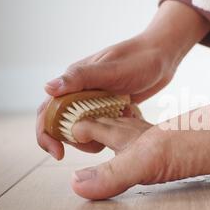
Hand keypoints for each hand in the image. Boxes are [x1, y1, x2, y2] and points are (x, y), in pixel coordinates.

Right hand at [36, 0, 209, 159]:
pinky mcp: (110, 107)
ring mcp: (95, 100)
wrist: (163, 57)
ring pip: (81, 129)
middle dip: (71, 141)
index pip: (47, 112)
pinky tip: (124, 126)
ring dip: (91, 138)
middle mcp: (80, 92)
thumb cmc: (138, 58)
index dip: (46, 134)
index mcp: (73, 81)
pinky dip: (107, 133)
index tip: (58, 153)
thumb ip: (80, 78)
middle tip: (94, 148)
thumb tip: (47, 88)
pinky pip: (101, 127)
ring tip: (112, 135)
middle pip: (61, 124)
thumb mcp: (111, 69)